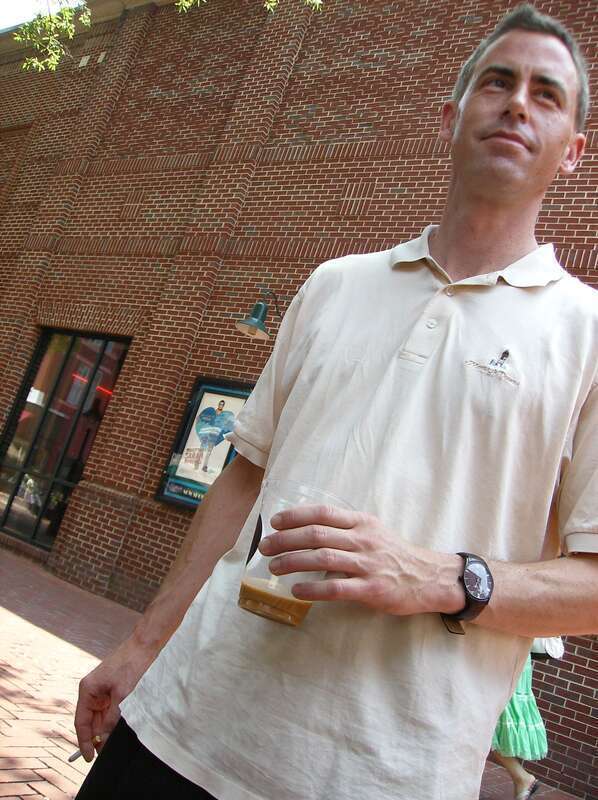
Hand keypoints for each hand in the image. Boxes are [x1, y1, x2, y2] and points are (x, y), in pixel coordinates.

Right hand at [74, 637, 156, 761]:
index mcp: (87, 689)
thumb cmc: (132, 664)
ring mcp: (103, 689)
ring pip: (102, 717)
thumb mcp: (122, 695)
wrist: (146, 644)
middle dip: (98, 737)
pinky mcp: (114, 688)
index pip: (81, 722)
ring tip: (115, 742)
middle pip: (91, 721)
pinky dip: (114, 719)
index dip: (84, 741)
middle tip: (106, 753)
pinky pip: (110, 709)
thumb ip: (111, 718)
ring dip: (107, 728)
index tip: (89, 758)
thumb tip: (104, 738)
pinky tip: (120, 728)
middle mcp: (92, 690)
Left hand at [259, 505, 463, 615]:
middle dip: (285, 539)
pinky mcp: (371, 589)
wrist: (429, 578)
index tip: (275, 521)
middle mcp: (363, 540)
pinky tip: (297, 591)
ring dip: (293, 562)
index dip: (296, 516)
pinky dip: (313, 589)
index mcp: (362, 523)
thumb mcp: (373, 532)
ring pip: (322, 558)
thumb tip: (309, 530)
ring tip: (273, 567)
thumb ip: (346, 529)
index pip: (323, 513)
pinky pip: (336, 588)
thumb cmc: (395, 555)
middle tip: (265, 546)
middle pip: (317, 534)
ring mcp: (367, 564)